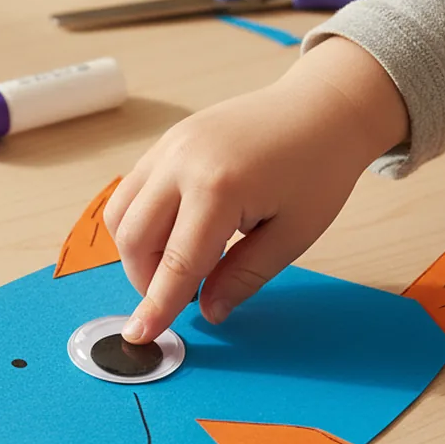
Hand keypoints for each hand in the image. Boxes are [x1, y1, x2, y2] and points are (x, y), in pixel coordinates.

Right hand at [104, 37, 407, 343]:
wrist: (323, 107)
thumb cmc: (318, 168)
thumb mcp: (294, 234)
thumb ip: (244, 276)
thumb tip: (207, 311)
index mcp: (220, 188)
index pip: (176, 264)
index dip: (157, 305)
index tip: (140, 336)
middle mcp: (182, 163)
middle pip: (134, 239)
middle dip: (146, 281)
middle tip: (183, 296)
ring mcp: (169, 147)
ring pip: (121, 214)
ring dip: (136, 253)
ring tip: (176, 267)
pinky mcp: (166, 142)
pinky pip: (131, 190)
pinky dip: (139, 222)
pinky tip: (175, 234)